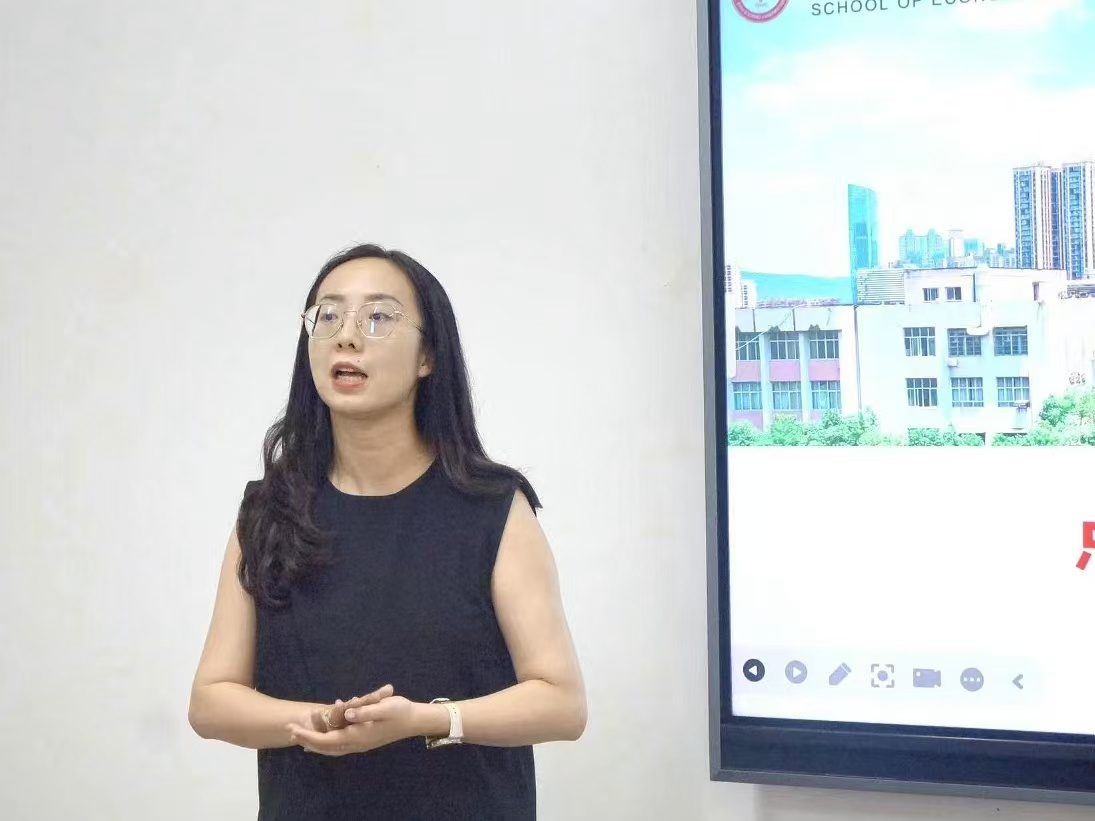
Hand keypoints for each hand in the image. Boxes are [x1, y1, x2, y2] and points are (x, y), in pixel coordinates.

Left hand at [288, 692, 423, 756]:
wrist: (414, 721)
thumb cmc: (400, 711)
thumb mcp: (385, 706)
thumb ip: (365, 711)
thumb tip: (346, 712)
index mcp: (357, 736)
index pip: (326, 740)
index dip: (307, 735)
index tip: (292, 729)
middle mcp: (356, 743)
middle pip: (324, 747)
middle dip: (306, 739)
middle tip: (289, 730)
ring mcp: (359, 743)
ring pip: (330, 747)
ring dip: (314, 741)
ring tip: (299, 733)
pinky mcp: (362, 739)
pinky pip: (338, 743)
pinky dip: (326, 740)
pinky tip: (323, 729)